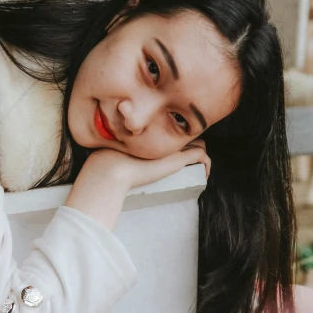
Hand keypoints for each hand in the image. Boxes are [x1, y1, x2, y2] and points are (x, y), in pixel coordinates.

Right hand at [65, 141, 209, 230]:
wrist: (109, 169)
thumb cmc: (106, 169)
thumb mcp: (114, 164)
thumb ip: (117, 165)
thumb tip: (106, 177)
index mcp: (148, 137)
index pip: (169, 135)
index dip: (176, 144)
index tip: (178, 157)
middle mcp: (161, 138)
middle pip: (185, 137)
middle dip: (190, 148)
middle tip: (192, 164)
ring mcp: (170, 146)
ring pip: (197, 143)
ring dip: (199, 157)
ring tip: (200, 170)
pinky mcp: (179, 157)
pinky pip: (201, 155)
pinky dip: (206, 164)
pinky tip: (204, 175)